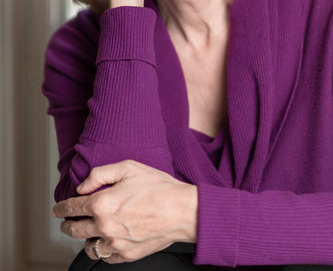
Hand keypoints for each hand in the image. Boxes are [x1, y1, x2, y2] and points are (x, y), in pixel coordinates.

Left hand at [52, 160, 197, 263]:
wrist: (182, 210)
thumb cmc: (159, 187)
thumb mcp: (129, 167)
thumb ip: (100, 173)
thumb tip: (83, 186)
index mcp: (102, 203)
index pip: (71, 208)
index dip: (61, 208)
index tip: (58, 209)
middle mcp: (105, 226)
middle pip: (74, 230)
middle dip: (68, 225)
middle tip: (68, 221)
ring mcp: (115, 243)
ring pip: (88, 246)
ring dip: (85, 238)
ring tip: (89, 232)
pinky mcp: (126, 255)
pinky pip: (105, 257)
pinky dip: (102, 249)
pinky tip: (107, 240)